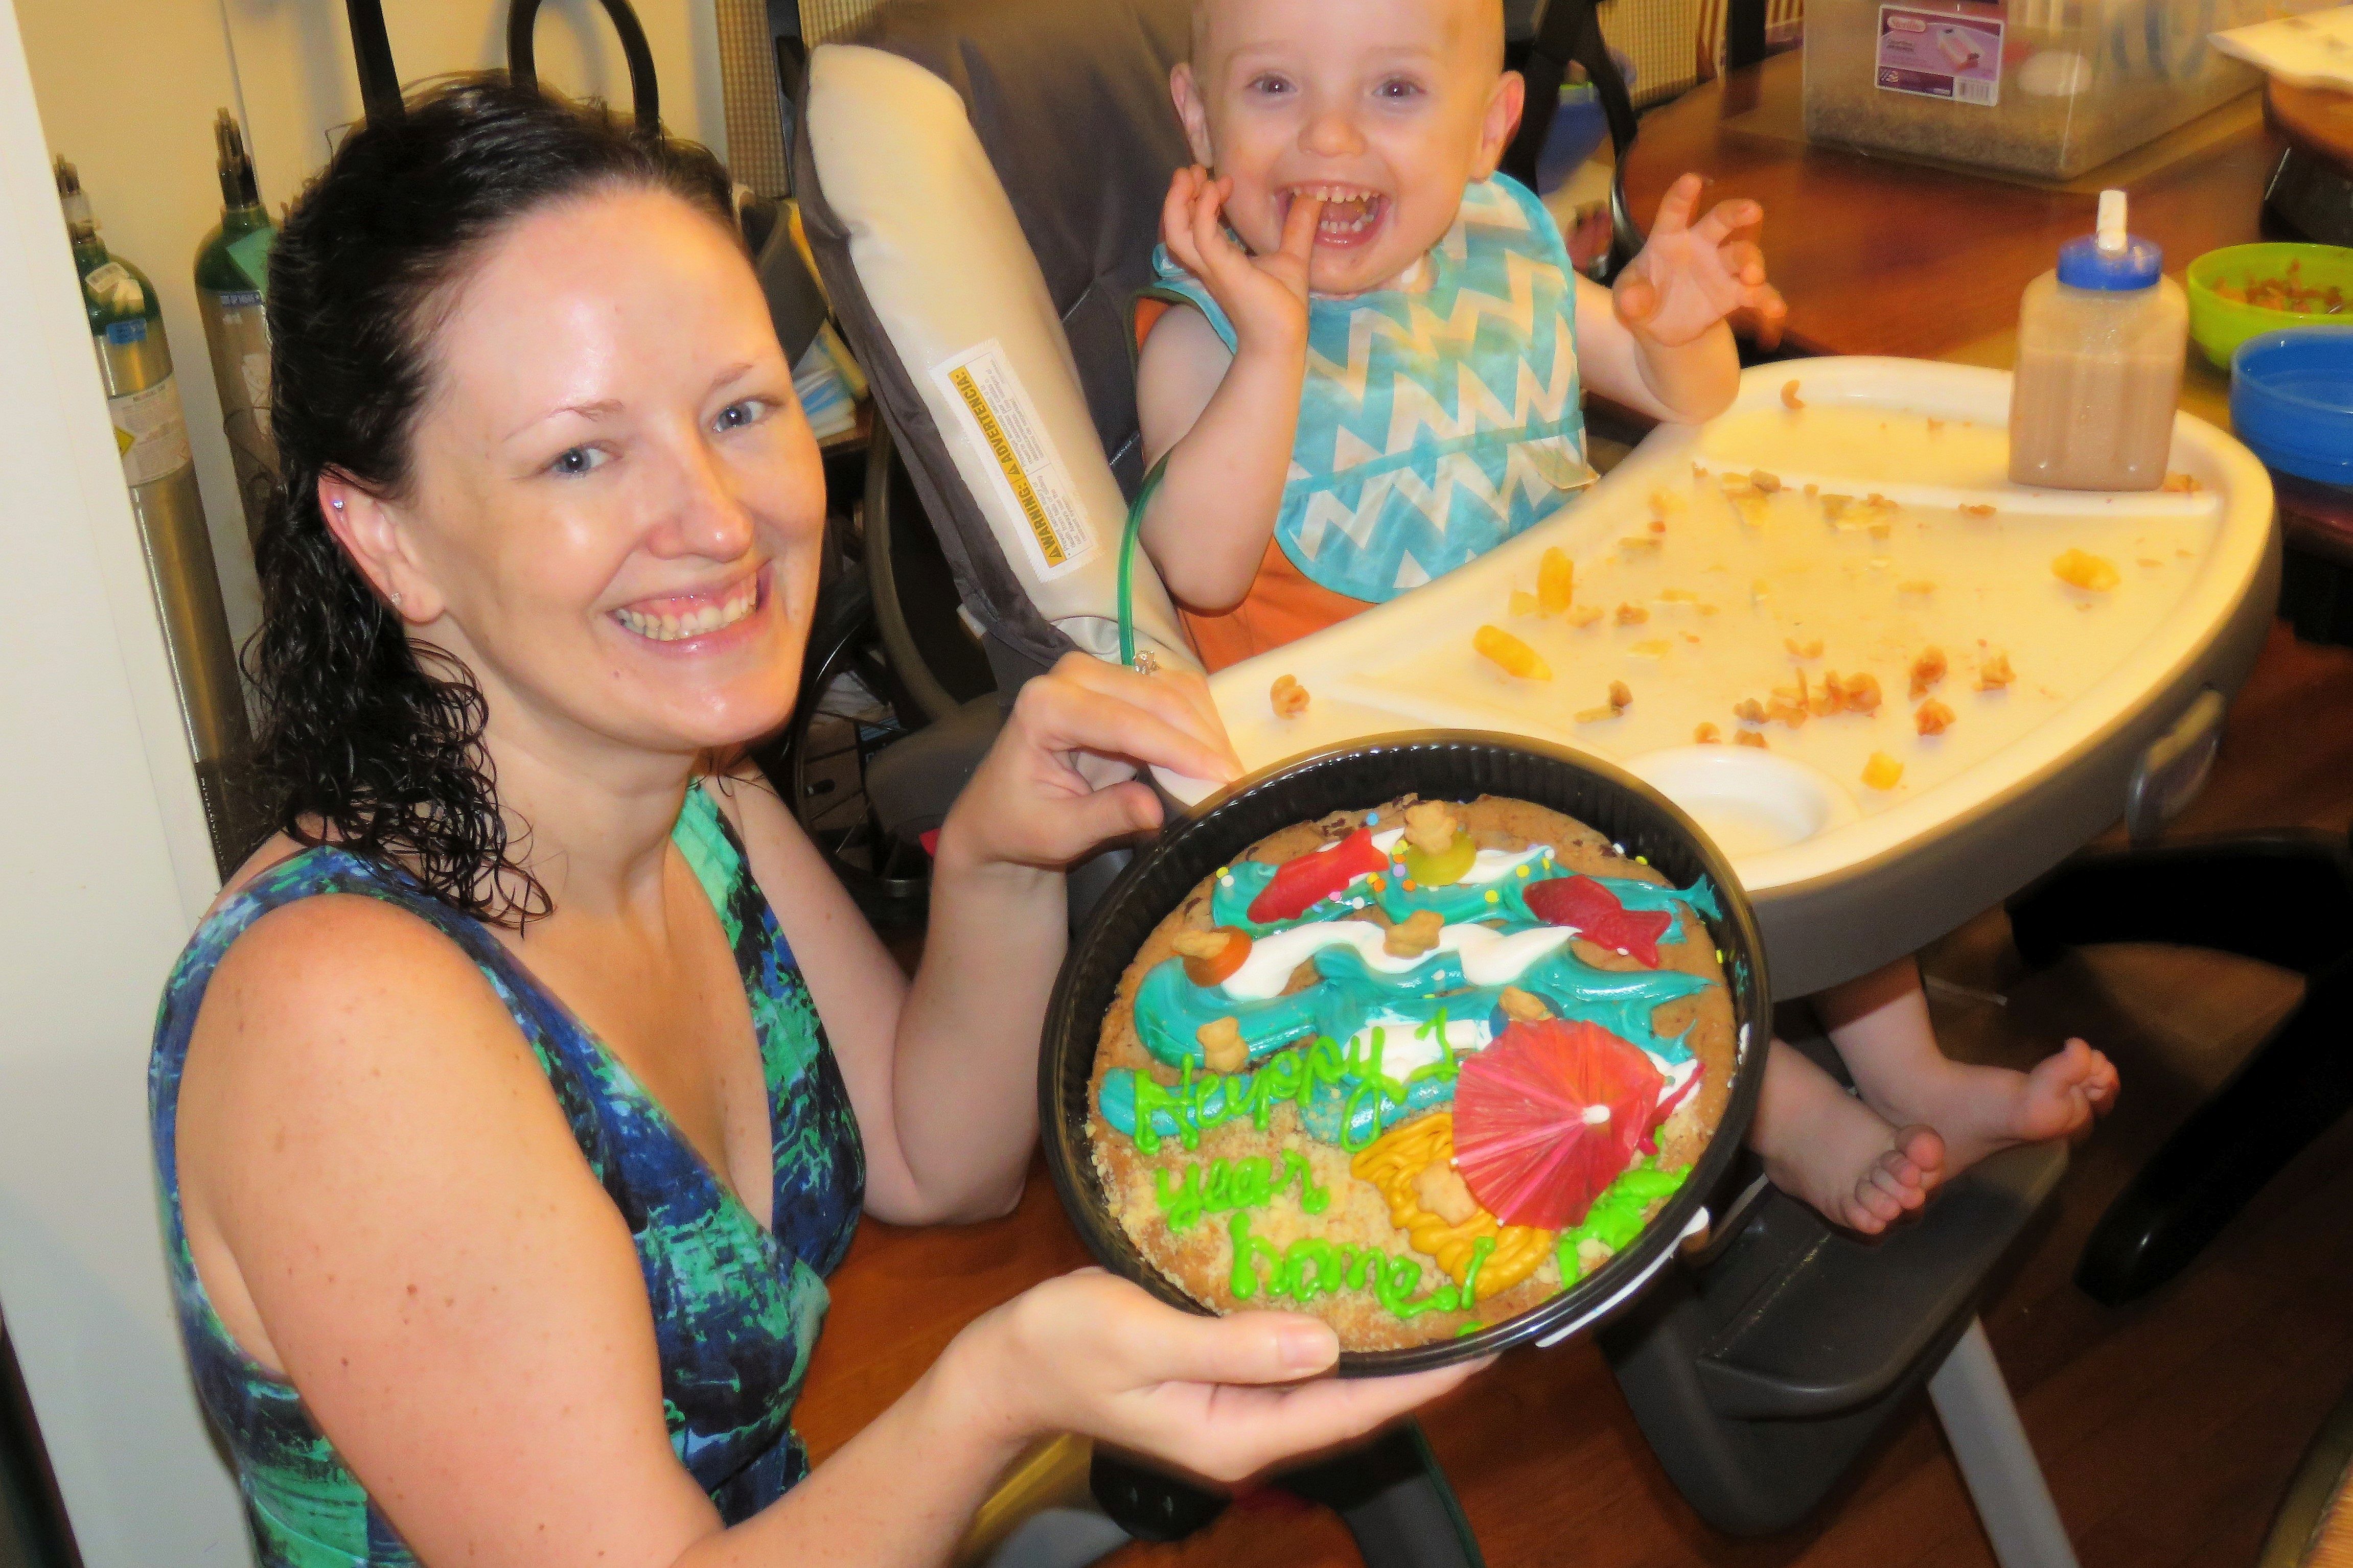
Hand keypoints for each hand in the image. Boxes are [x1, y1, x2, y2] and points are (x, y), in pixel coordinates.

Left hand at [938, 654, 1241, 875]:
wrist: (1002, 811)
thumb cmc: (1020, 825)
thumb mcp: (1056, 833)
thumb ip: (1105, 817)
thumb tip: (1157, 811)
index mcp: (1045, 706)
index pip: (1123, 722)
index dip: (1177, 749)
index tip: (1222, 776)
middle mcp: (1072, 676)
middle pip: (1155, 696)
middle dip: (1201, 738)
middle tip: (1239, 779)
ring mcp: (1098, 673)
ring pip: (1172, 688)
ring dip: (1207, 728)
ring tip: (1231, 772)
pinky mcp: (1121, 683)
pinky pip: (1174, 692)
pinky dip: (1200, 722)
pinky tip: (1214, 755)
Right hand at [963, 1270, 1483, 1484]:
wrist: (1005, 1364)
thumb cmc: (1063, 1346)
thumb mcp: (1141, 1338)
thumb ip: (1232, 1345)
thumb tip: (1323, 1342)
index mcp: (1236, 1431)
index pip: (1350, 1408)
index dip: (1421, 1381)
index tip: (1483, 1348)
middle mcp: (1248, 1427)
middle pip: (1352, 1399)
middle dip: (1417, 1361)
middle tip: (1480, 1309)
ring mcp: (1236, 1405)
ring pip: (1328, 1377)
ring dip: (1381, 1341)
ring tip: (1439, 1296)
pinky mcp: (1223, 1375)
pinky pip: (1295, 1356)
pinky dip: (1334, 1327)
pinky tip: (1358, 1290)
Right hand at [1161, 165, 1322, 356]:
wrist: (1283, 339)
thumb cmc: (1283, 307)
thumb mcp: (1292, 255)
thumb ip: (1298, 226)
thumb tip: (1315, 197)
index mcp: (1218, 259)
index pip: (1192, 226)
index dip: (1197, 199)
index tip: (1219, 179)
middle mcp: (1208, 263)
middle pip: (1174, 227)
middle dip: (1177, 195)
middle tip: (1191, 170)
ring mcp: (1212, 267)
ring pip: (1176, 232)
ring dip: (1179, 200)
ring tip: (1192, 175)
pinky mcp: (1223, 270)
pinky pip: (1201, 237)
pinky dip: (1204, 210)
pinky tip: (1217, 190)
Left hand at [1614, 173, 1787, 349]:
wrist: (1660, 327)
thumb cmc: (1641, 297)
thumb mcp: (1627, 298)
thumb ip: (1629, 296)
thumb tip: (1633, 300)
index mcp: (1669, 237)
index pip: (1674, 212)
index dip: (1682, 196)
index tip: (1691, 180)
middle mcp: (1700, 245)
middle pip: (1721, 221)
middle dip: (1736, 213)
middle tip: (1752, 210)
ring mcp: (1720, 268)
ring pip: (1742, 255)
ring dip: (1752, 261)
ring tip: (1753, 276)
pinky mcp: (1734, 293)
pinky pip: (1755, 294)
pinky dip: (1767, 300)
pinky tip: (1775, 309)